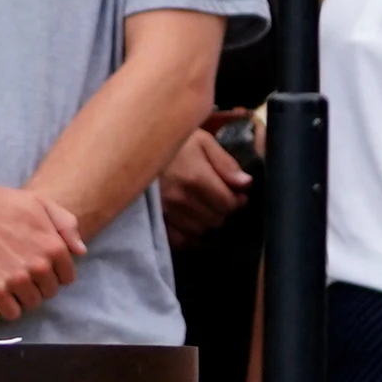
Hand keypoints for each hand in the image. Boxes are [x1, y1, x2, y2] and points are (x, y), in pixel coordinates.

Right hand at [0, 170, 82, 328]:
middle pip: (49, 292)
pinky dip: (8, 306)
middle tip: (22, 272)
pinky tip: (0, 293)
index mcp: (53, 246)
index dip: (55, 273)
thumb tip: (80, 251)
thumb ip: (66, 224)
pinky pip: (11, 312)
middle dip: (39, 284)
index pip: (67, 277)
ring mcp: (16, 280)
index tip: (41, 268)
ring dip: (23, 296)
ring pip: (32, 303)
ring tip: (10, 282)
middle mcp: (38, 266)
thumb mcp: (38, 203)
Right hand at [158, 121, 250, 244]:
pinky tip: (188, 221)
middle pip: (216, 219)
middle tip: (217, 198)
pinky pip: (179, 240)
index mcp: (196, 179)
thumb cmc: (172, 143)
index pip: (228, 204)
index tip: (235, 193)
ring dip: (205, 221)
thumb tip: (246, 184)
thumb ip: (226, 163)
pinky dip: (187, 234)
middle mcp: (181, 199)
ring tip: (201, 207)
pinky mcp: (154, 219)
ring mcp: (166, 212)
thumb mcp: (202, 142)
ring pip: (199, 230)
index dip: (237, 200)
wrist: (135, 148)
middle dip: (221, 210)